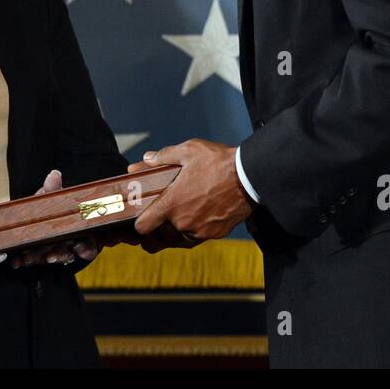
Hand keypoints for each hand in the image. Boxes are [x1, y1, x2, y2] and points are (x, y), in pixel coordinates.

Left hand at [11, 169, 100, 268]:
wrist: (46, 214)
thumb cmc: (56, 206)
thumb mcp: (55, 197)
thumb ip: (53, 189)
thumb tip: (54, 174)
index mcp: (79, 231)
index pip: (87, 243)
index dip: (85, 249)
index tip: (79, 250)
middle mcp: (70, 245)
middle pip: (67, 252)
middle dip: (58, 255)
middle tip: (49, 256)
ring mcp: (55, 251)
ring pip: (48, 257)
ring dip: (39, 258)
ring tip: (28, 259)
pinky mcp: (41, 256)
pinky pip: (34, 261)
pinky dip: (25, 261)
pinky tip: (17, 262)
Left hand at [129, 139, 252, 240]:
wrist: (250, 176)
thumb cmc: (218, 162)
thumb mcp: (188, 151)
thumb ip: (163, 156)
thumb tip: (145, 159)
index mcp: (171, 204)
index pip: (143, 227)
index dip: (139, 222)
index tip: (142, 214)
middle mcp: (183, 222)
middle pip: (160, 234)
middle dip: (160, 224)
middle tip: (165, 208)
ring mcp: (200, 231)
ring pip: (179, 237)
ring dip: (177, 228)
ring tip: (183, 210)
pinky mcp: (216, 234)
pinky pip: (198, 237)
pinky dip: (195, 229)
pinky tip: (199, 213)